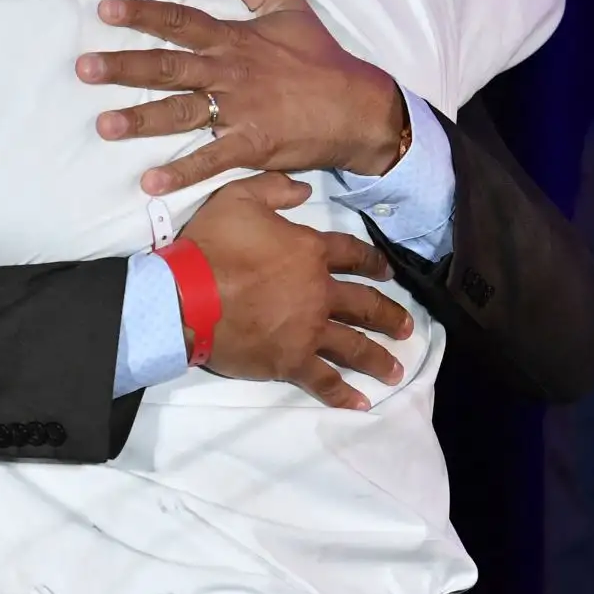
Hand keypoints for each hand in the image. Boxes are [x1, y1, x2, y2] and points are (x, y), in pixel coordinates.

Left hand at [77, 0, 406, 194]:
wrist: (357, 106)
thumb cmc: (321, 56)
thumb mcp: (289, 6)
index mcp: (235, 39)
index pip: (180, 21)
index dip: (142, 13)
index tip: (105, 10)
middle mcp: (230, 72)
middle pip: (168, 66)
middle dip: (124, 67)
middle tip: (84, 68)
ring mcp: (239, 110)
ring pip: (181, 112)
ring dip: (141, 119)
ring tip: (104, 125)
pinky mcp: (250, 146)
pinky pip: (210, 160)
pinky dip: (181, 173)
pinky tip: (149, 183)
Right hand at [181, 172, 412, 410]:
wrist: (186, 295)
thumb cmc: (212, 245)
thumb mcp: (240, 197)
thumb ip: (275, 189)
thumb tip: (305, 189)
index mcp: (310, 251)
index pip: (351, 253)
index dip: (372, 261)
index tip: (387, 271)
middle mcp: (319, 292)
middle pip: (365, 304)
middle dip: (389, 315)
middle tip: (407, 327)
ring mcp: (308, 330)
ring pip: (354, 346)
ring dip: (378, 358)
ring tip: (397, 370)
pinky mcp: (291, 361)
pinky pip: (323, 380)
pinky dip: (342, 394)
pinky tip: (361, 405)